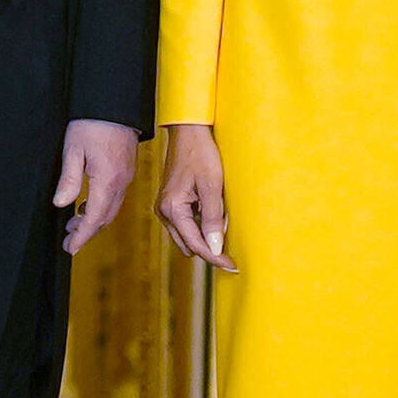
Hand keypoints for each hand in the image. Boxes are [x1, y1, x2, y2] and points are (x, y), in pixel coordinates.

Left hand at [52, 121, 140, 255]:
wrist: (115, 103)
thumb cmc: (93, 123)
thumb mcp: (73, 150)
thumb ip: (69, 180)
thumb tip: (61, 204)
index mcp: (107, 180)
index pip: (95, 217)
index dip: (82, 236)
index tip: (71, 248)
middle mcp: (121, 182)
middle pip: (105, 218)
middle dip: (87, 233)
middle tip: (69, 243)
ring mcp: (126, 177)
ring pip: (111, 209)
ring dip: (93, 221)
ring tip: (73, 226)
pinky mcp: (126, 170)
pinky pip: (115, 197)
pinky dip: (101, 208)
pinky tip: (87, 207)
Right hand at [151, 122, 234, 271]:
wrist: (189, 132)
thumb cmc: (201, 154)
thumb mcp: (211, 186)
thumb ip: (213, 218)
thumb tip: (215, 247)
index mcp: (171, 208)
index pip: (195, 243)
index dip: (215, 256)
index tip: (232, 265)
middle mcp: (164, 211)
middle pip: (189, 244)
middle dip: (210, 251)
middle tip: (232, 257)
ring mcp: (166, 207)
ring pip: (187, 236)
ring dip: (205, 239)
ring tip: (227, 234)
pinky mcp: (172, 202)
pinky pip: (186, 224)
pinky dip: (201, 227)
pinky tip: (216, 220)